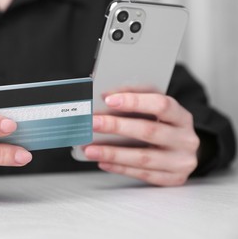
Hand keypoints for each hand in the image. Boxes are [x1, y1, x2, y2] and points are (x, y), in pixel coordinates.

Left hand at [84, 93, 199, 185]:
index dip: (134, 101)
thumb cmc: (162, 125)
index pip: (161, 104)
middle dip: (116, 126)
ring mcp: (180, 162)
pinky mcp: (172, 179)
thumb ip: (133, 98)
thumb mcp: (154, 108)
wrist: (182, 151)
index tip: (108, 99)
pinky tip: (102, 161)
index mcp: (182, 116)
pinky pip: (141, 175)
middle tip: (92, 123)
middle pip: (149, 131)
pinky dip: (119, 168)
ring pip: (143, 158)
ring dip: (112, 153)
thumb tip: (104, 95)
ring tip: (89, 149)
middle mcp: (185, 139)